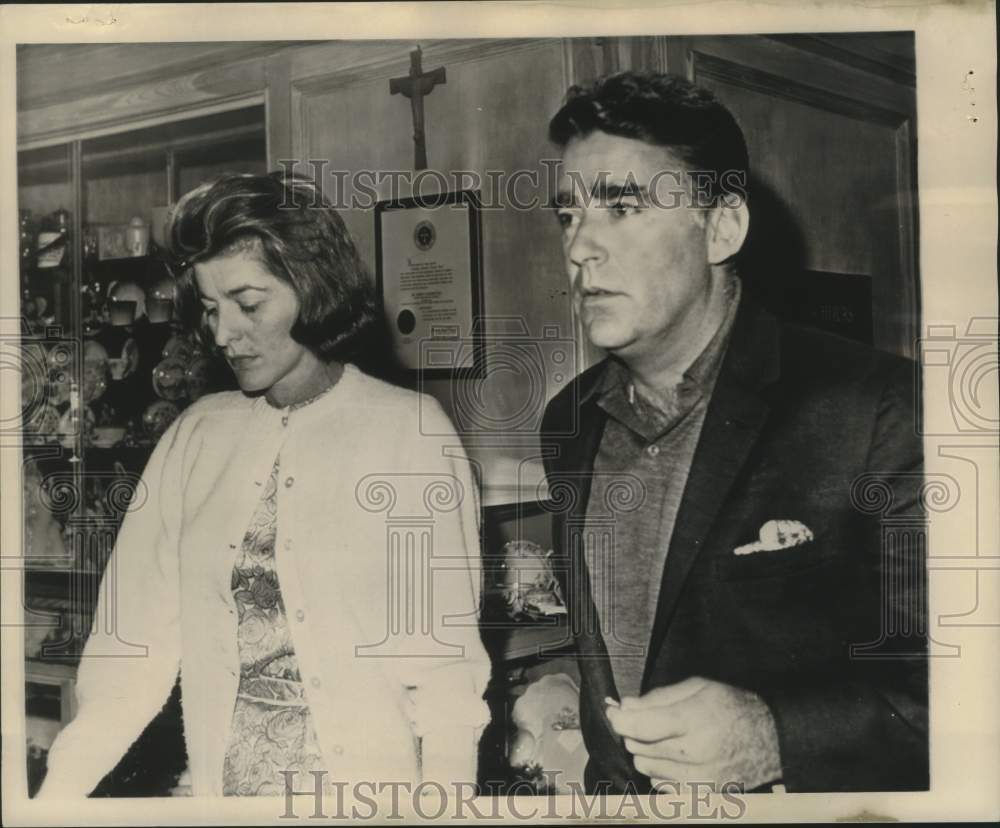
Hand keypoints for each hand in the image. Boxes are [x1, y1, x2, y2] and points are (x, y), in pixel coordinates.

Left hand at [606, 677, 781, 789]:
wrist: (771, 740)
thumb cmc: (734, 708)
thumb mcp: (698, 687)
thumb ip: (658, 697)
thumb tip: (626, 706)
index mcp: (694, 721)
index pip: (640, 727)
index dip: (619, 719)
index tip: (614, 713)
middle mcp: (695, 753)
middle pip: (638, 747)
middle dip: (635, 732)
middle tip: (647, 720)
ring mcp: (699, 778)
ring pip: (646, 766)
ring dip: (647, 752)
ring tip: (668, 738)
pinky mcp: (702, 794)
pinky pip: (660, 784)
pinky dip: (660, 770)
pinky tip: (676, 757)